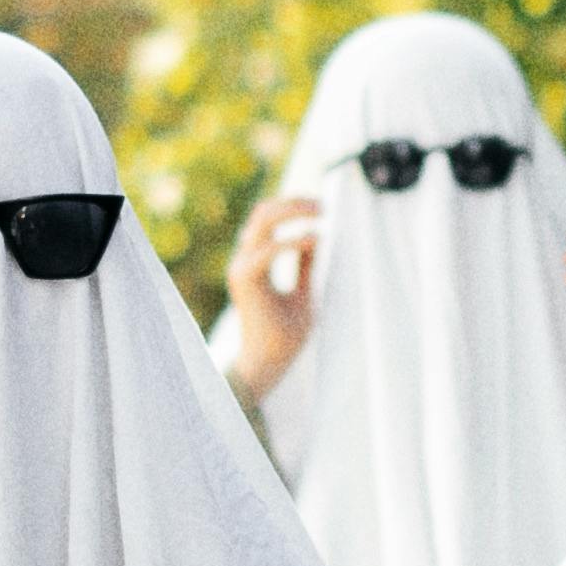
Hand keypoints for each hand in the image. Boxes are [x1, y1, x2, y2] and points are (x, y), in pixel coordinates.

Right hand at [223, 185, 321, 405]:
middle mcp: (244, 260)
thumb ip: (305, 267)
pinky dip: (292, 240)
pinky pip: (268, 250)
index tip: (321, 207)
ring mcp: (242, 268)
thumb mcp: (303, 293)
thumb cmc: (285, 335)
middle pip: (264, 212)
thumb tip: (314, 238)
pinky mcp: (245, 280)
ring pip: (262, 221)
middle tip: (323, 205)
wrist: (270, 362)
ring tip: (320, 213)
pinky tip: (314, 238)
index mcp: (255, 262)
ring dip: (293, 212)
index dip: (293, 206)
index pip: (267, 218)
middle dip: (294, 202)